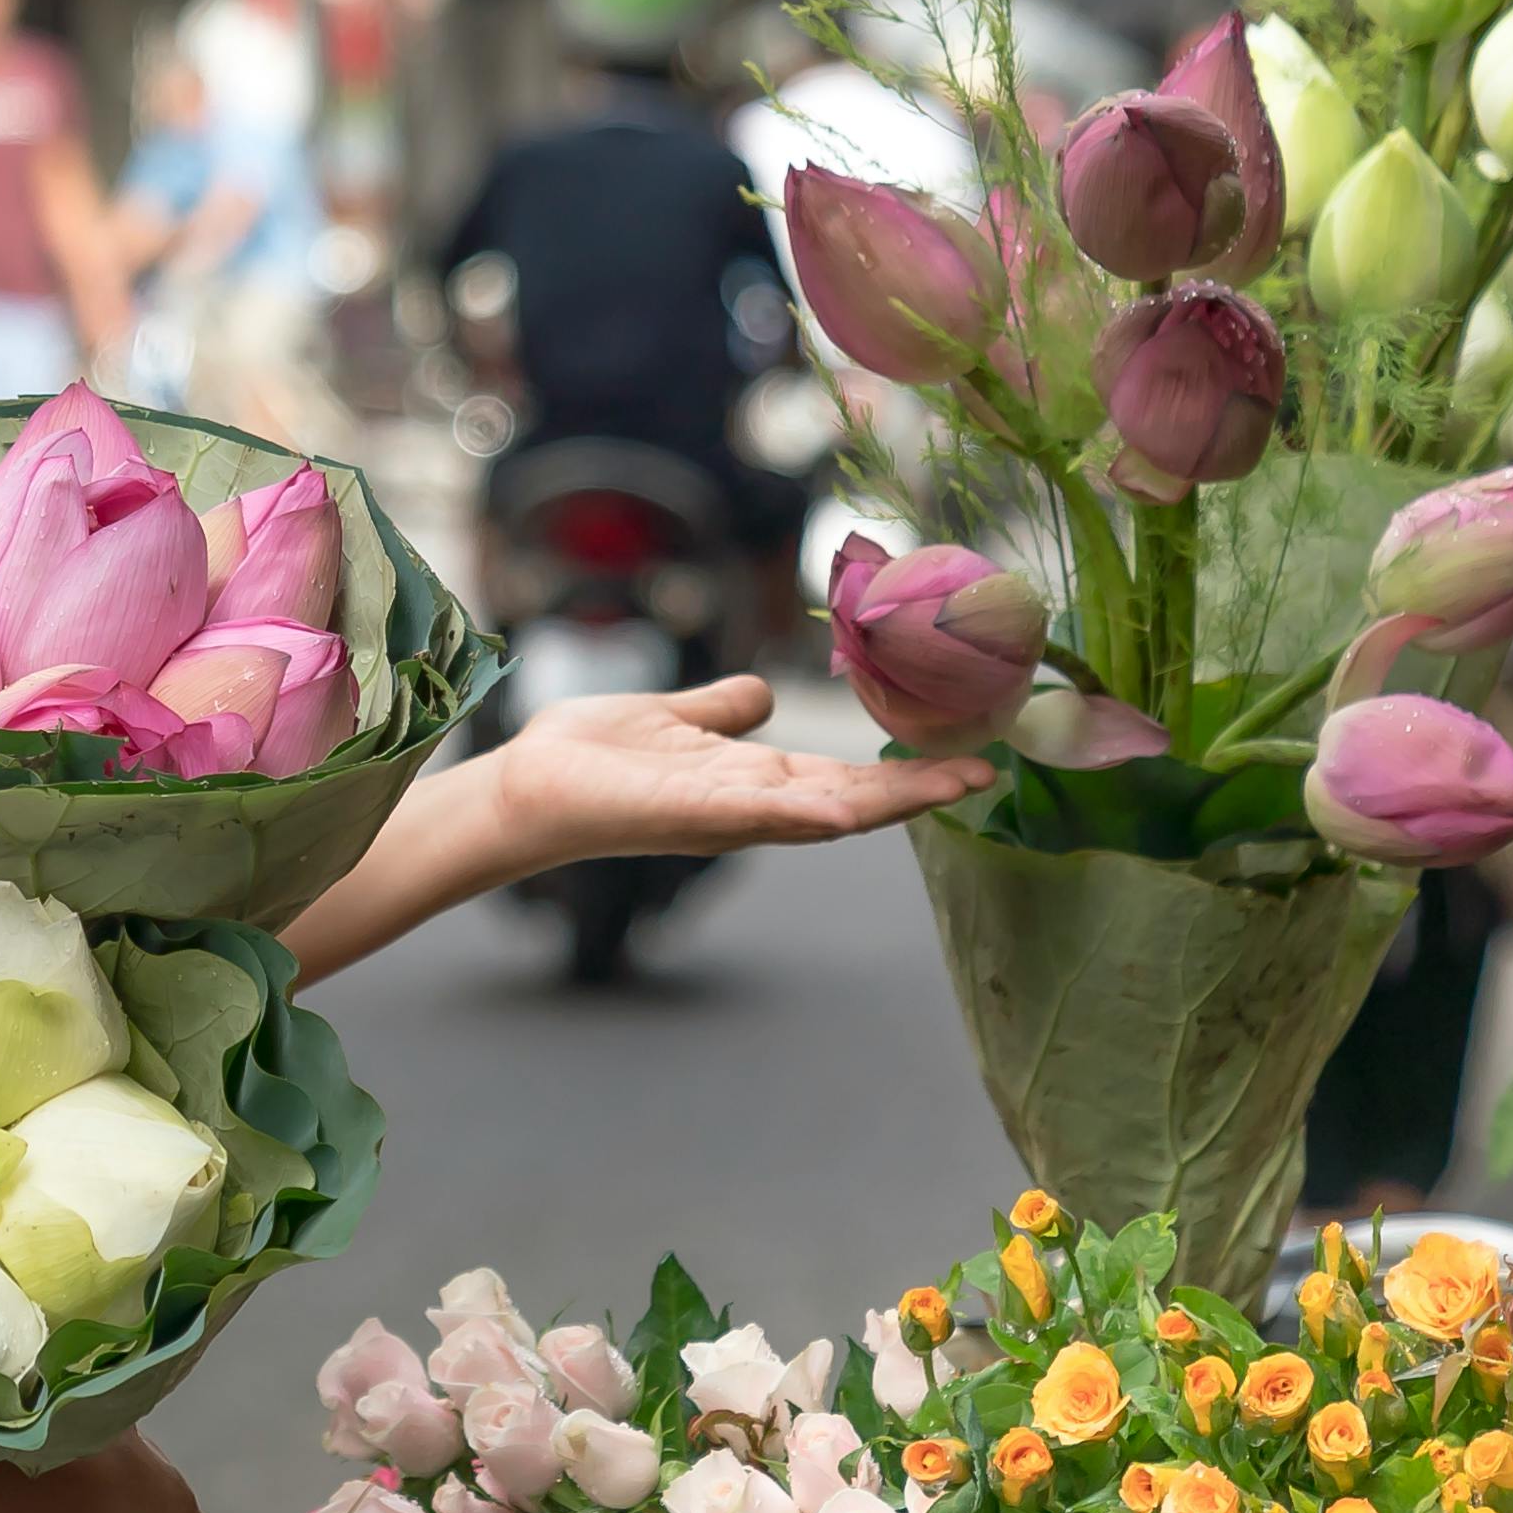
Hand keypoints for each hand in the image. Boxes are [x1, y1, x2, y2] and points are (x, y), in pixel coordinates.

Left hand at [481, 675, 980, 876]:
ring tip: (951, 784)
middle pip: (852, 800)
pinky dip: (800, 815)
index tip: (967, 757)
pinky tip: (846, 811)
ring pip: (821, 812)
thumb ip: (719, 712)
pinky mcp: (684, 814)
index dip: (905, 771)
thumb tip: (760, 696)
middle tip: (988, 771)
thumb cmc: (590, 757)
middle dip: (919, 789)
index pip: (845, 778)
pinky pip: (752, 815)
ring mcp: (721, 815)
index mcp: (750, 780)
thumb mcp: (673, 719)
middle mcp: (748, 807)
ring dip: (885, 801)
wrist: (524, 783)